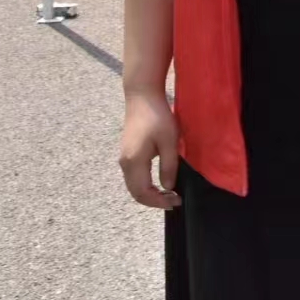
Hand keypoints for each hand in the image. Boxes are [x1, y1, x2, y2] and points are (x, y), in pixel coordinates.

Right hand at [119, 89, 181, 209]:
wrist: (142, 97)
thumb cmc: (158, 117)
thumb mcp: (169, 141)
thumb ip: (168, 166)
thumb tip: (168, 187)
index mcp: (134, 162)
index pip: (143, 193)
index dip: (159, 202)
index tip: (176, 202)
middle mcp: (125, 163)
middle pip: (135, 193)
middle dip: (154, 201)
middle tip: (173, 200)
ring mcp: (124, 158)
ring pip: (133, 186)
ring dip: (149, 193)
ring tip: (168, 193)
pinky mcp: (127, 153)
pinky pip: (133, 177)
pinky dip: (144, 184)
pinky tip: (158, 181)